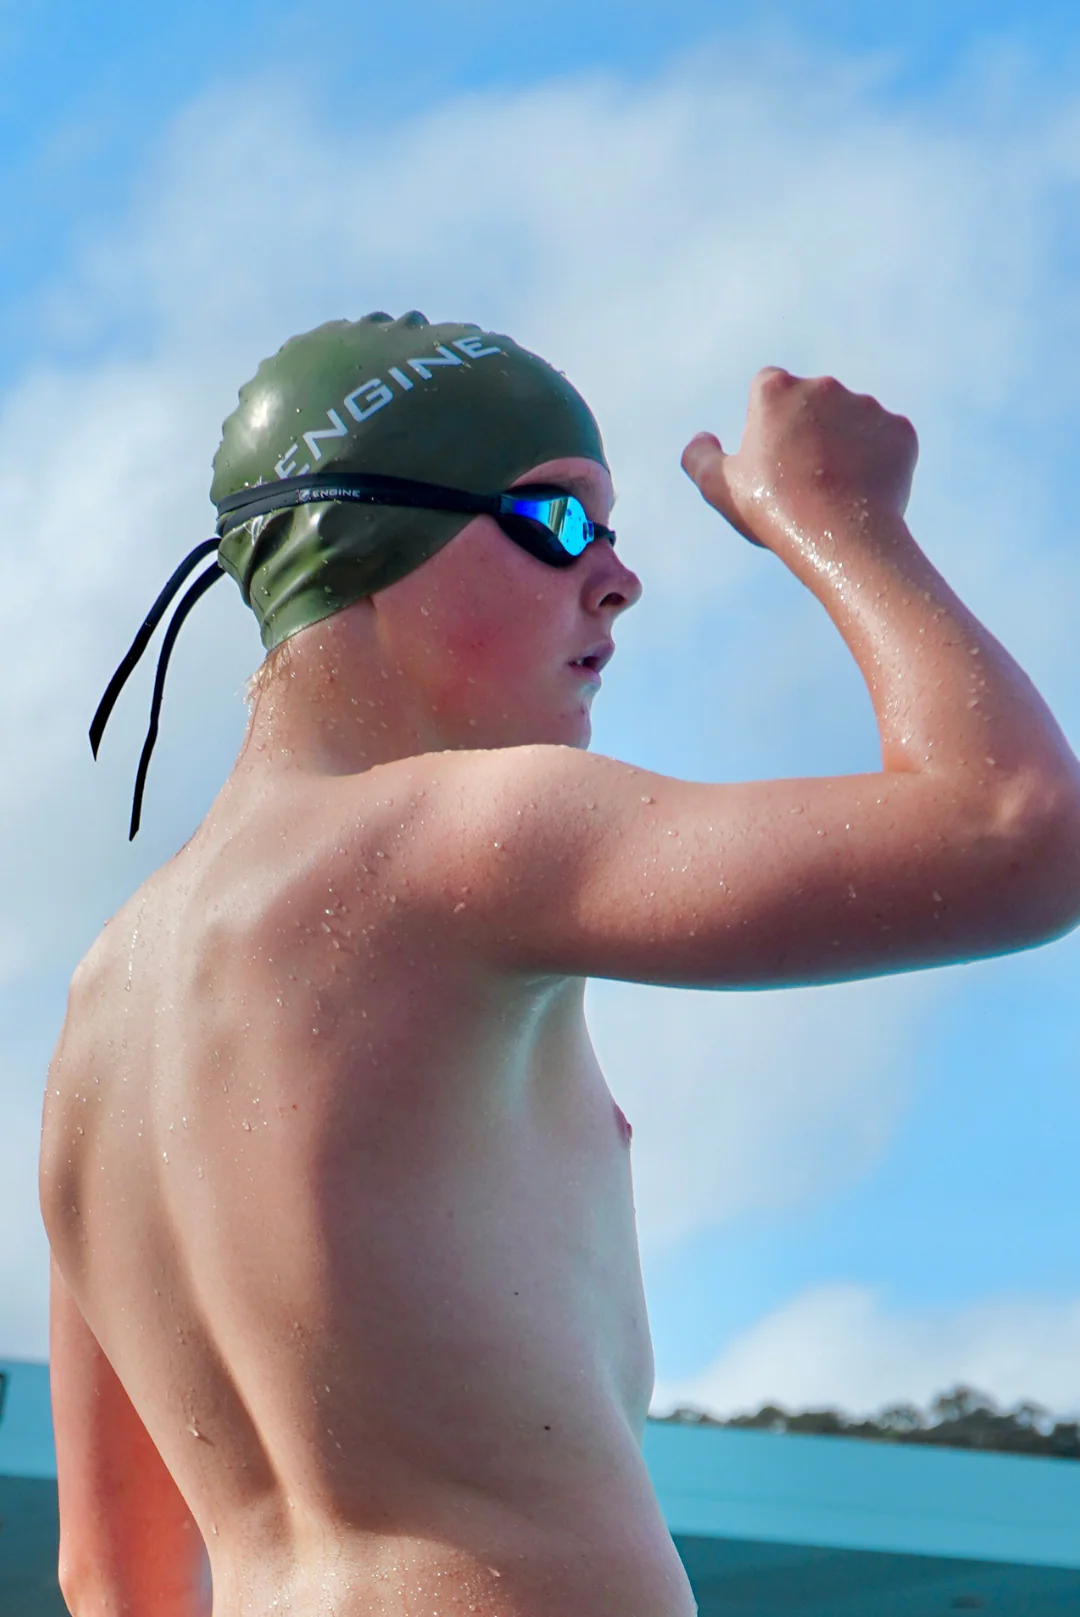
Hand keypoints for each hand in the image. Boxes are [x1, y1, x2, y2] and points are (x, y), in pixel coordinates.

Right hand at [681, 367, 917, 552]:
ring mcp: (867, 406)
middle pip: (812, 403)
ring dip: (843, 446)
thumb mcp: (719, 488)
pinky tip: (863, 492)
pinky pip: (886, 441)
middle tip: (802, 479)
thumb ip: (699, 457)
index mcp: (776, 389)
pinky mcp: (900, 430)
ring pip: (851, 422)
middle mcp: (823, 386)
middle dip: (808, 430)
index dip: (766, 422)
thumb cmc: (773, 510)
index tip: (770, 456)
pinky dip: (877, 461)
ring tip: (834, 491)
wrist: (841, 538)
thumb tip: (702, 439)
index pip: (767, 389)